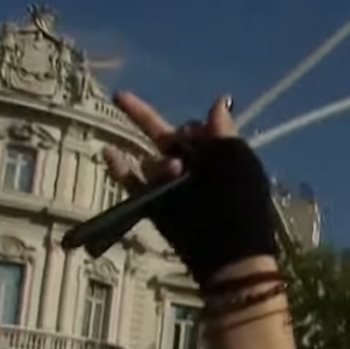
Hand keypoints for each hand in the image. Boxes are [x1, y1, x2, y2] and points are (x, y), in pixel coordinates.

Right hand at [102, 92, 277, 284]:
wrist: (230, 252)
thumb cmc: (241, 203)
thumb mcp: (238, 161)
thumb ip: (223, 133)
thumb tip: (219, 101)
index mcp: (217, 158)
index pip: (194, 131)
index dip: (193, 129)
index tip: (196, 134)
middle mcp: (192, 171)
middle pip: (164, 138)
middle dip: (143, 118)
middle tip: (120, 96)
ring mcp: (171, 189)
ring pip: (152, 162)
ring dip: (159, 164)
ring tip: (174, 171)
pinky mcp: (156, 207)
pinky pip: (133, 184)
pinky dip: (120, 169)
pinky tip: (108, 152)